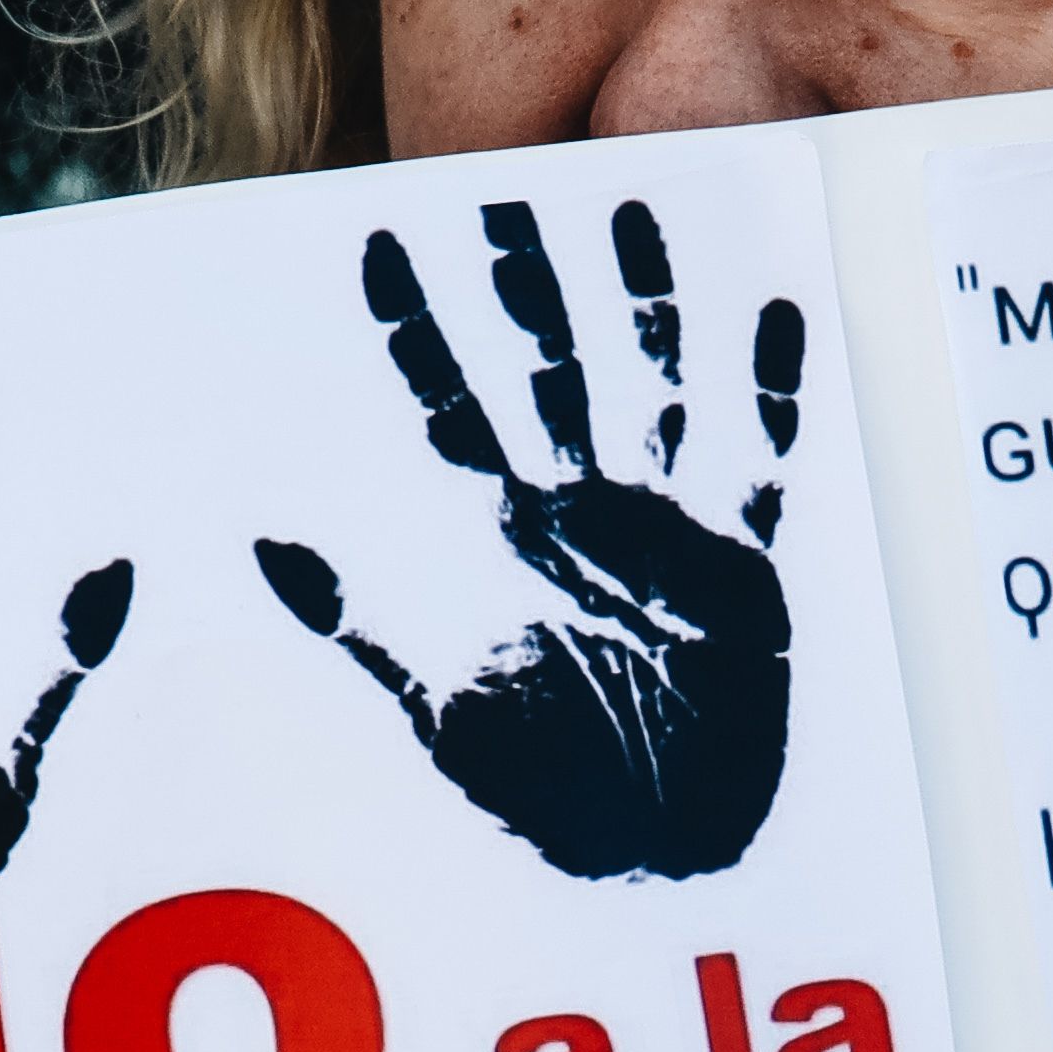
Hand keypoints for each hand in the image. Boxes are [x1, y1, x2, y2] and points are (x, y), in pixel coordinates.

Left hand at [252, 194, 807, 878]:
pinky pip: (768, 454)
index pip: (453, 406)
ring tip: (636, 209)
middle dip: (531, 282)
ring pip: (658, 382)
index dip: (415, 329)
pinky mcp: (749, 563)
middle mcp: (588, 513)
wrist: (659, 858)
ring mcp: (669, 530)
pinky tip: (786, 301)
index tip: (377, 245)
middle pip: (556, 366)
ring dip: (650, 301)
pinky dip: (777, 383)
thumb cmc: (554, 798)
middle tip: (503, 194)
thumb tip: (266, 547)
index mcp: (511, 537)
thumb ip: (362, 625)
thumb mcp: (441, 707)